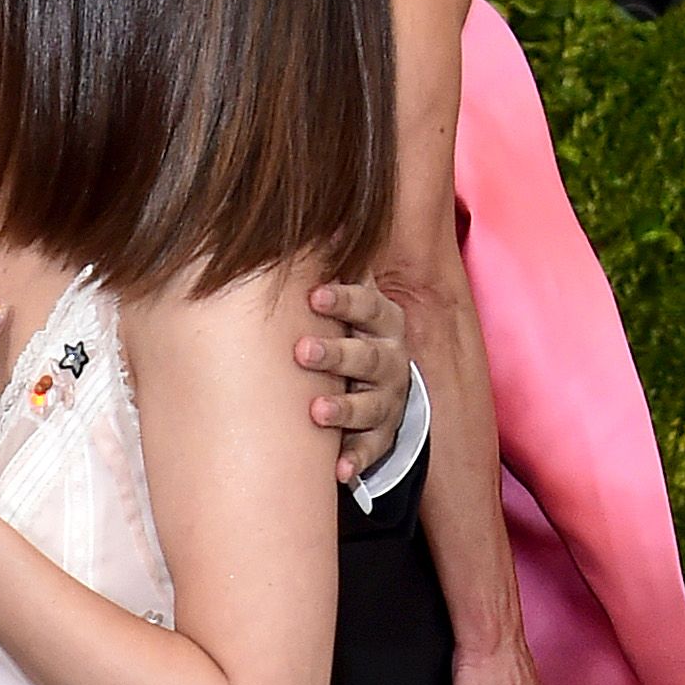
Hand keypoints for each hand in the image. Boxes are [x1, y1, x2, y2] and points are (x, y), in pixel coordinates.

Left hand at [296, 279, 408, 486]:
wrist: (382, 379)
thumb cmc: (349, 329)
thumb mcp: (344, 297)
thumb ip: (327, 263)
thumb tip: (296, 211)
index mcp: (380, 319)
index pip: (367, 304)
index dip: (343, 299)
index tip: (315, 294)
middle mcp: (389, 358)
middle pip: (367, 354)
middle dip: (336, 352)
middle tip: (301, 351)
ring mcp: (387, 399)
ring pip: (371, 404)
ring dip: (344, 407)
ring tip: (317, 412)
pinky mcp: (381, 435)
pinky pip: (372, 451)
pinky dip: (356, 461)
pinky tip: (338, 473)